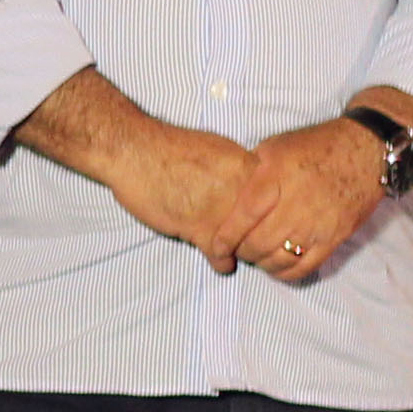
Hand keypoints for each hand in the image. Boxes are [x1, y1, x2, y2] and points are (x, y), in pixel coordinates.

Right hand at [98, 119, 259, 256]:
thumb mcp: (219, 149)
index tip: (262, 224)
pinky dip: (220, 263)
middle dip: (258, 237)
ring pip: (246, 244)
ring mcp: (225, 213)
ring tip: (237, 255)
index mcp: (251, 169)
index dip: (270, 216)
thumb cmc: (170, 147)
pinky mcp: (202, 230)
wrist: (135, 152)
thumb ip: (240, 171)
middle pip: (265, 225)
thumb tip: (250, 185)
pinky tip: (219, 263)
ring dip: (241, 253)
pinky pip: (221, 255)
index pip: (277, 202)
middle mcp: (244, 192)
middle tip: (252, 244)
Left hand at [210, 116, 388, 282]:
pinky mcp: (335, 238)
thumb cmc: (313, 147)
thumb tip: (227, 196)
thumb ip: (249, 173)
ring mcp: (316, 225)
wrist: (364, 151)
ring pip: (278, 259)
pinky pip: (305, 267)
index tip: (216, 249)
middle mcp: (295, 206)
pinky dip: (286, 273)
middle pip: (257, 244)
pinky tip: (276, 267)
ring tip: (256, 256)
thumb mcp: (273, 148)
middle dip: (240, 252)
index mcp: (274, 180)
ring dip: (261, 263)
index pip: (242, 218)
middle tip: (236, 249)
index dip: (224, 239)